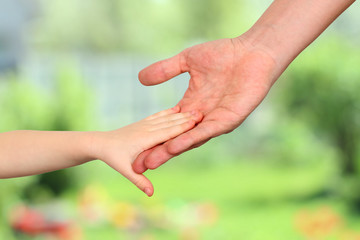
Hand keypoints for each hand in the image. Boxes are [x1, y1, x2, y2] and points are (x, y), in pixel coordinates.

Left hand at [92, 107, 199, 196]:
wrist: (101, 143)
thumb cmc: (113, 158)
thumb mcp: (126, 171)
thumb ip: (139, 181)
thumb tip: (151, 194)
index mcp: (144, 139)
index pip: (167, 132)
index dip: (182, 127)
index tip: (196, 122)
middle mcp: (146, 129)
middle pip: (169, 123)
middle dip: (185, 119)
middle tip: (201, 114)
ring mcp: (144, 124)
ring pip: (165, 118)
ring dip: (180, 114)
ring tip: (194, 110)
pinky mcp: (143, 123)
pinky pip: (157, 116)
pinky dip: (168, 112)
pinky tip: (176, 109)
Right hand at [133, 38, 277, 172]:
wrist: (251, 51)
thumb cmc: (223, 54)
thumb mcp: (186, 60)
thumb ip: (165, 70)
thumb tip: (140, 79)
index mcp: (191, 105)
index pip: (168, 125)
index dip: (152, 136)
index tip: (134, 148)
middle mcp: (201, 118)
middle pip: (176, 138)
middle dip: (157, 151)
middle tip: (137, 165)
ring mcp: (214, 120)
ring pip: (189, 140)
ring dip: (171, 151)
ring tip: (152, 162)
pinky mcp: (228, 120)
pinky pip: (207, 132)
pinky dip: (190, 139)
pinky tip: (174, 147)